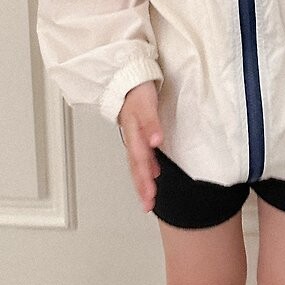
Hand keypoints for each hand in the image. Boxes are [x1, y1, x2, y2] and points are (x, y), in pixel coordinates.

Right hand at [117, 81, 163, 211]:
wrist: (129, 79)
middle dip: (142, 187)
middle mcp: (133, 138)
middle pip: (137, 167)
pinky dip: (146, 168)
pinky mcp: (139, 134)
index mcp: (134, 134)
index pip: (140, 162)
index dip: (145, 179)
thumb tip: (156, 142)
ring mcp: (135, 137)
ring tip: (149, 199)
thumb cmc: (137, 91)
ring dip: (142, 182)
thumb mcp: (146, 105)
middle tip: (148, 205)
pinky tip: (154, 174)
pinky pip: (141, 156)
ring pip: (137, 164)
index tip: (151, 193)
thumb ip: (151, 123)